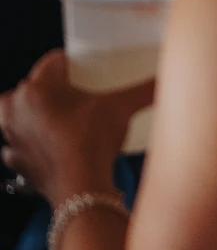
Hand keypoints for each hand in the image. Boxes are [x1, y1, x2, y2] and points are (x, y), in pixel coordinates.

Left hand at [0, 51, 153, 205]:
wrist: (80, 188)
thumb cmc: (93, 142)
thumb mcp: (122, 107)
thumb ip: (146, 88)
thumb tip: (167, 76)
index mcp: (37, 88)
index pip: (53, 62)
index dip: (71, 63)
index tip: (84, 68)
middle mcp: (16, 109)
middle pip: (31, 88)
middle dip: (49, 90)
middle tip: (74, 95)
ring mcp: (11, 136)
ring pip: (16, 115)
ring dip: (33, 115)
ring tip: (59, 119)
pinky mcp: (14, 160)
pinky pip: (17, 144)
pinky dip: (30, 144)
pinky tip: (49, 145)